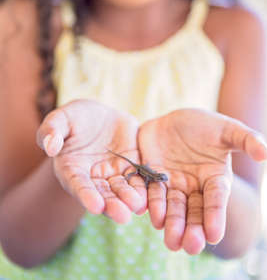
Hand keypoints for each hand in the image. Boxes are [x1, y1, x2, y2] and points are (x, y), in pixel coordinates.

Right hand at [36, 99, 146, 222]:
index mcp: (72, 170)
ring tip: (138, 206)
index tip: (95, 206)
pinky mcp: (132, 166)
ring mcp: (114, 173)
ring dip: (130, 199)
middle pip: (103, 194)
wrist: (98, 116)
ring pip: (122, 190)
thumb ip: (52, 131)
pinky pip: (139, 177)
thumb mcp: (61, 119)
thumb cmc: (74, 119)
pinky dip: (145, 186)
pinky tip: (151, 195)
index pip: (79, 185)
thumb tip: (49, 147)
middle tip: (123, 216)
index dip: (86, 196)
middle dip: (113, 205)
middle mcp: (94, 178)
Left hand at [138, 108, 266, 253]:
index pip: (216, 200)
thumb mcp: (227, 129)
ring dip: (171, 224)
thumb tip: (265, 154)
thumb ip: (246, 139)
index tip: (214, 235)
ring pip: (171, 208)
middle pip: (193, 211)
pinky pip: (150, 192)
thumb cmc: (206, 126)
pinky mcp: (151, 177)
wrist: (175, 119)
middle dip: (191, 229)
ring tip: (171, 240)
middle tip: (189, 246)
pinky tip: (148, 214)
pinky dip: (149, 203)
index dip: (215, 216)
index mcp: (214, 179)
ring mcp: (172, 184)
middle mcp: (193, 187)